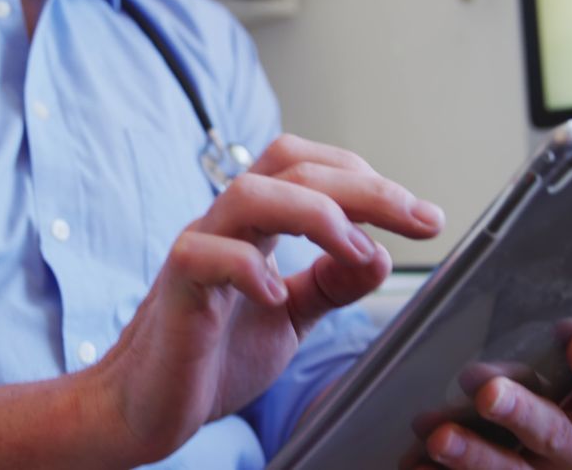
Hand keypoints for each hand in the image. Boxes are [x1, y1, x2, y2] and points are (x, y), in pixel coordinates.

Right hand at [92, 134, 443, 464]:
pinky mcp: (175, 290)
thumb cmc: (212, 355)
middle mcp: (226, 225)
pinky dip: (248, 268)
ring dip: (315, 213)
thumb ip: (330, 284)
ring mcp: (197, 251)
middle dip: (364, 187)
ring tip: (356, 249)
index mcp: (255, 225)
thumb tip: (380, 254)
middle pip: (291, 166)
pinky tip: (278, 296)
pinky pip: (203, 255)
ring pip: (249, 193)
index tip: (423, 216)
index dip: (368, 180)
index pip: (310, 168)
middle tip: (419, 219)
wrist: (148, 405)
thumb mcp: (291, 316)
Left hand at [413, 331, 571, 469]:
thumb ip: (549, 355)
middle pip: (553, 432)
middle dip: (519, 410)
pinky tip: (417, 464)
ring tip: (439, 437)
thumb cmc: (523, 404)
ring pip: (511, 469)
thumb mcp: (540, 378)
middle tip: (486, 392)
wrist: (507, 451)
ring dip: (473, 452)